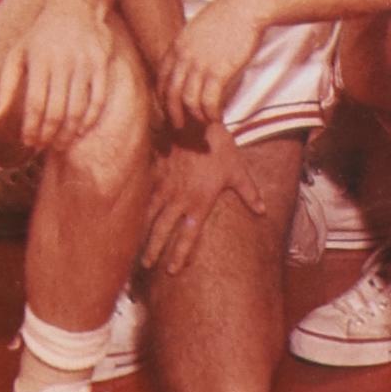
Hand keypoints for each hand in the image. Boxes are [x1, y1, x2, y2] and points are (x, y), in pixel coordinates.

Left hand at [0, 0, 118, 154]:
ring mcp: (84, 64)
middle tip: (44, 147)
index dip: (31, 129)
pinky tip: (80, 130)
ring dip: (68, 132)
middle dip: (49, 135)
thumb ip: (6, 87)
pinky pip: (98, 99)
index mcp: (38, 61)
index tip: (29, 143)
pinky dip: (89, 119)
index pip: (35, 105)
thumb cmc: (40, 34)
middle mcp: (62, 63)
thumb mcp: (17, 54)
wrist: (74, 5)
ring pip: (77, 109)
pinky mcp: (101, 65)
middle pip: (56, 111)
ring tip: (60, 144)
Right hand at [142, 119, 268, 277]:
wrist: (194, 120)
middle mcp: (179, 199)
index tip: (172, 271)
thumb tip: (262, 210)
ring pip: (149, 216)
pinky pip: (143, 196)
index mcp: (199, 201)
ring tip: (136, 247)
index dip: (179, 254)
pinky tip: (128, 220)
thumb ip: (249, 192)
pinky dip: (136, 210)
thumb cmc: (219, 145)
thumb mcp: (238, 169)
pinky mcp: (155, 173)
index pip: (188, 235)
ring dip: (142, 234)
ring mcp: (164, 186)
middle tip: (147, 266)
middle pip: (163, 230)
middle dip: (154, 249)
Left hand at [156, 0, 271, 133]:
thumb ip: (189, 46)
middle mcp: (184, 57)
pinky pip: (209, 102)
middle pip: (170, 93)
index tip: (167, 106)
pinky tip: (218, 117)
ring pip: (189, 101)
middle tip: (178, 126)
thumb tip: (190, 62)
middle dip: (173, 113)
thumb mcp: (198, 27)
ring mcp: (200, 65)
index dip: (162, 96)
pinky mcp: (219, 72)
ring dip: (196, 116)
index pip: (161, 77)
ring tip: (204, 121)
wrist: (246, 6)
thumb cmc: (227, 14)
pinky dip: (211, 114)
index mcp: (177, 45)